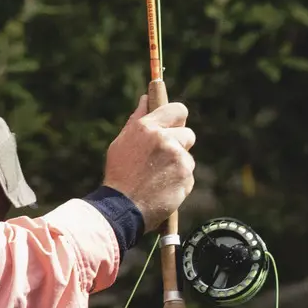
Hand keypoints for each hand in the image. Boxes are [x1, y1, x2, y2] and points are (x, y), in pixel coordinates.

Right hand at [102, 92, 195, 221]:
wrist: (122, 208)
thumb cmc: (119, 174)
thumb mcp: (122, 142)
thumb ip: (138, 119)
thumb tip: (146, 99)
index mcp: (147, 127)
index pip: (178, 110)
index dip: (178, 118)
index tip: (176, 125)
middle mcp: (164, 139)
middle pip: (188, 134)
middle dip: (180, 145)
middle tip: (164, 158)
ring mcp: (177, 158)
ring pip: (187, 157)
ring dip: (178, 166)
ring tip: (158, 178)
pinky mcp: (185, 176)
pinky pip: (188, 175)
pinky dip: (179, 182)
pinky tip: (163, 189)